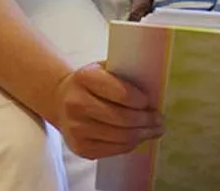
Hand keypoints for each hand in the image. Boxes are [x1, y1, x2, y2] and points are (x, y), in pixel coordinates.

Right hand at [49, 62, 163, 159]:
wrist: (61, 101)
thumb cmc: (90, 84)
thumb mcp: (102, 69)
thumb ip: (123, 75)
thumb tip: (155, 91)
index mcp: (84, 78)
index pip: (122, 93)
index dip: (141, 100)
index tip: (150, 102)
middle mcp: (76, 103)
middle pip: (123, 118)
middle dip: (146, 120)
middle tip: (159, 120)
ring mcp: (76, 128)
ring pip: (120, 137)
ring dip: (142, 134)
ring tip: (154, 130)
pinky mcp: (80, 147)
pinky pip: (113, 149)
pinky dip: (130, 145)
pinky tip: (137, 138)